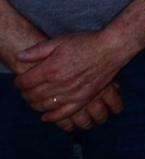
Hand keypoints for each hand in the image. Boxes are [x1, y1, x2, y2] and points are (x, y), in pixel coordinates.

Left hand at [15, 30, 133, 125]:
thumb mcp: (59, 41)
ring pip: (45, 105)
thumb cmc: (86, 43)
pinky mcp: (83, 98)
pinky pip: (64, 113)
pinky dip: (52, 117)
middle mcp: (58, 83)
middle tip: (26, 91)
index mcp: (50, 68)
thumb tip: (19, 56)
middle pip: (33, 95)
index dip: (19, 82)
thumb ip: (37, 50)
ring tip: (34, 101)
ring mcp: (71, 93)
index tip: (20, 81)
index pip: (24, 82)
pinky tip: (46, 117)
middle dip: (25, 94)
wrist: (111, 49)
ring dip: (35, 105)